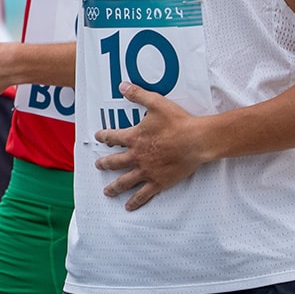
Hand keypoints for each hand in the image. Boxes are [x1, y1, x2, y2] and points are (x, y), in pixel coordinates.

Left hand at [93, 84, 213, 209]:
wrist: (196, 140)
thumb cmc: (177, 122)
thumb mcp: (156, 103)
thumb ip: (138, 94)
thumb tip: (123, 86)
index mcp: (134, 138)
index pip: (113, 137)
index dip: (104, 136)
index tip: (98, 137)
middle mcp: (136, 156)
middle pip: (114, 162)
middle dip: (104, 164)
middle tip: (98, 165)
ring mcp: (146, 171)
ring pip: (125, 181)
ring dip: (114, 187)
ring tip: (107, 192)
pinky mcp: (158, 182)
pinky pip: (143, 194)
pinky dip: (135, 201)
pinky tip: (128, 207)